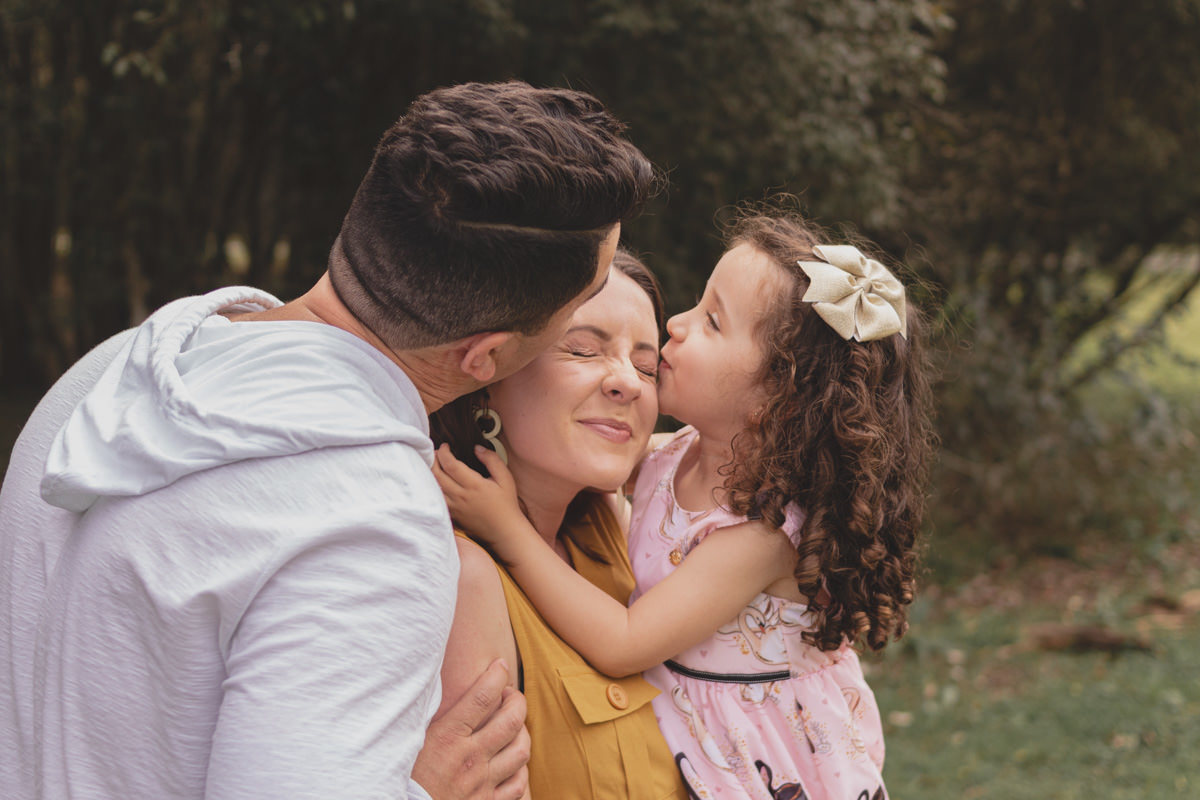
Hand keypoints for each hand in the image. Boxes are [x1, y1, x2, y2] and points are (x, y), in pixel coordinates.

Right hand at [412, 659, 530, 799]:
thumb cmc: (402, 776)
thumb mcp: (410, 740)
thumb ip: (428, 714)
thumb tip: (434, 682)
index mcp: (447, 738)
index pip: (483, 697)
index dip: (497, 675)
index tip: (500, 666)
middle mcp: (470, 759)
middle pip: (510, 721)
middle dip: (517, 700)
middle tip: (510, 694)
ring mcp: (481, 783)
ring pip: (521, 751)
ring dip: (522, 733)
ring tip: (514, 726)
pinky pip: (518, 785)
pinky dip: (521, 770)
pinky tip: (513, 762)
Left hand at [433, 445, 528, 551]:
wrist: (504, 530)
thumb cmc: (506, 504)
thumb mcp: (505, 478)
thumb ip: (492, 460)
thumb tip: (477, 448)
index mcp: (474, 485)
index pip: (451, 465)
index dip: (443, 453)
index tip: (445, 446)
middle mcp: (461, 496)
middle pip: (437, 475)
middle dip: (432, 460)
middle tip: (435, 453)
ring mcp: (455, 507)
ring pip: (434, 488)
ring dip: (430, 474)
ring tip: (433, 465)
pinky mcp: (453, 515)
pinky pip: (437, 499)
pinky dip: (433, 488)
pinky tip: (435, 482)